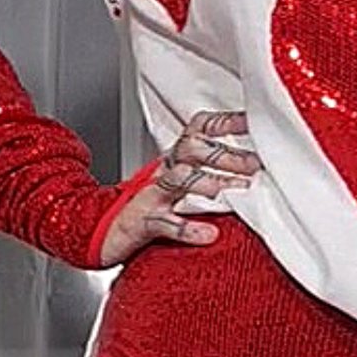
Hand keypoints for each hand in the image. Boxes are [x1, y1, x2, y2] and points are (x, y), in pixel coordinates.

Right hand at [96, 109, 260, 266]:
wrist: (101, 232)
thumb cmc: (147, 208)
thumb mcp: (179, 186)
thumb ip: (212, 175)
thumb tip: (254, 171)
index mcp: (174, 159)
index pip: (199, 130)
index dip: (224, 122)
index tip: (252, 122)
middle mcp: (163, 171)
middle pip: (193, 150)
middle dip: (226, 155)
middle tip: (255, 165)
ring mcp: (152, 195)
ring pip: (177, 179)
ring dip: (204, 182)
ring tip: (229, 190)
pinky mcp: (144, 222)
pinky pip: (166, 223)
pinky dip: (188, 230)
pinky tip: (208, 234)